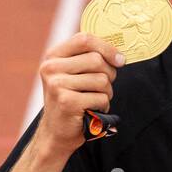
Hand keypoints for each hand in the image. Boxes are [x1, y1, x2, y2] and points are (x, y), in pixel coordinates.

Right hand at [37, 33, 124, 151]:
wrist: (56, 132)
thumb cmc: (70, 100)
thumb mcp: (72, 74)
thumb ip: (87, 58)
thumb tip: (119, 54)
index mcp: (53, 56)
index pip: (84, 39)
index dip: (107, 48)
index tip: (120, 60)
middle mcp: (51, 68)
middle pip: (96, 60)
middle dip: (109, 75)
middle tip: (103, 87)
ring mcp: (57, 85)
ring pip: (101, 80)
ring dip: (106, 93)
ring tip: (95, 100)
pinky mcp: (67, 102)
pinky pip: (101, 98)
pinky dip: (103, 106)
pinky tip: (93, 111)